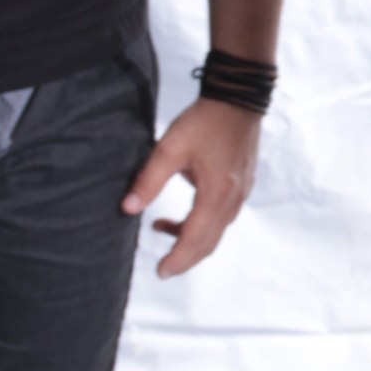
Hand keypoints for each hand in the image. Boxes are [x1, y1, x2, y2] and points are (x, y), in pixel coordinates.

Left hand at [121, 97, 260, 277]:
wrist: (238, 98)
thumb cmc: (205, 120)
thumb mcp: (170, 148)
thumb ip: (148, 180)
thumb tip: (127, 208)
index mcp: (216, 194)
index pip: (194, 239)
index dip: (177, 259)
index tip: (161, 272)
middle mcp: (233, 199)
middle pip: (209, 243)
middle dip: (185, 258)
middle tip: (164, 267)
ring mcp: (241, 193)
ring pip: (217, 231)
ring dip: (192, 239)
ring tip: (163, 229)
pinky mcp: (242, 185)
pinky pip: (223, 216)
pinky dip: (204, 225)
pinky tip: (186, 213)